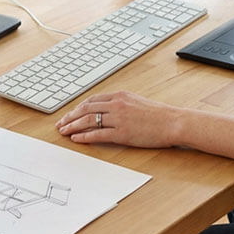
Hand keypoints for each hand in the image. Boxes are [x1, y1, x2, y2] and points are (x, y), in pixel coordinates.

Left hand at [56, 91, 181, 147]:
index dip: (77, 108)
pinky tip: (76, 139)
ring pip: (88, 120)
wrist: (173, 122)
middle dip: (70, 116)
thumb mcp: (137, 102)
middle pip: (86, 109)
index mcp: (120, 95)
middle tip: (60, 124)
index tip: (69, 114)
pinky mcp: (122, 133)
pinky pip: (97, 134)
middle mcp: (117, 104)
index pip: (92, 100)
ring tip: (63, 131)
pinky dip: (84, 136)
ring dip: (73, 126)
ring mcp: (119, 119)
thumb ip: (121, 104)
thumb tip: (107, 110)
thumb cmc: (159, 115)